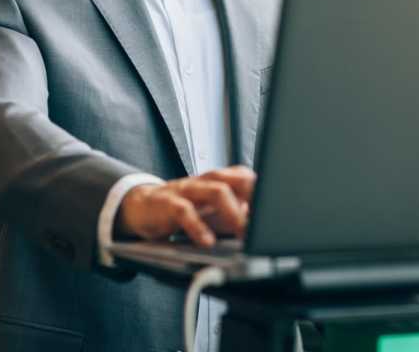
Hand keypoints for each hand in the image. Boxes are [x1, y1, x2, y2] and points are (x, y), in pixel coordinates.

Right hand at [114, 165, 255, 247]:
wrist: (141, 206)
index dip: (263, 192)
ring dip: (233, 212)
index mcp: (219, 180)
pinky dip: (197, 226)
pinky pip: (184, 211)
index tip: (278, 211)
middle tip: (266, 222)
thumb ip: (235, 215)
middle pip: (236, 179)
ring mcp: (187, 189)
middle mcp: (205, 181)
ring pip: (215, 190)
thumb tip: (262, 229)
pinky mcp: (167, 203)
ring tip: (243, 232)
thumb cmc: (183, 209)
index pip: (247, 177)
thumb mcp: (211, 213)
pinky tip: (207, 241)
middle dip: (254, 198)